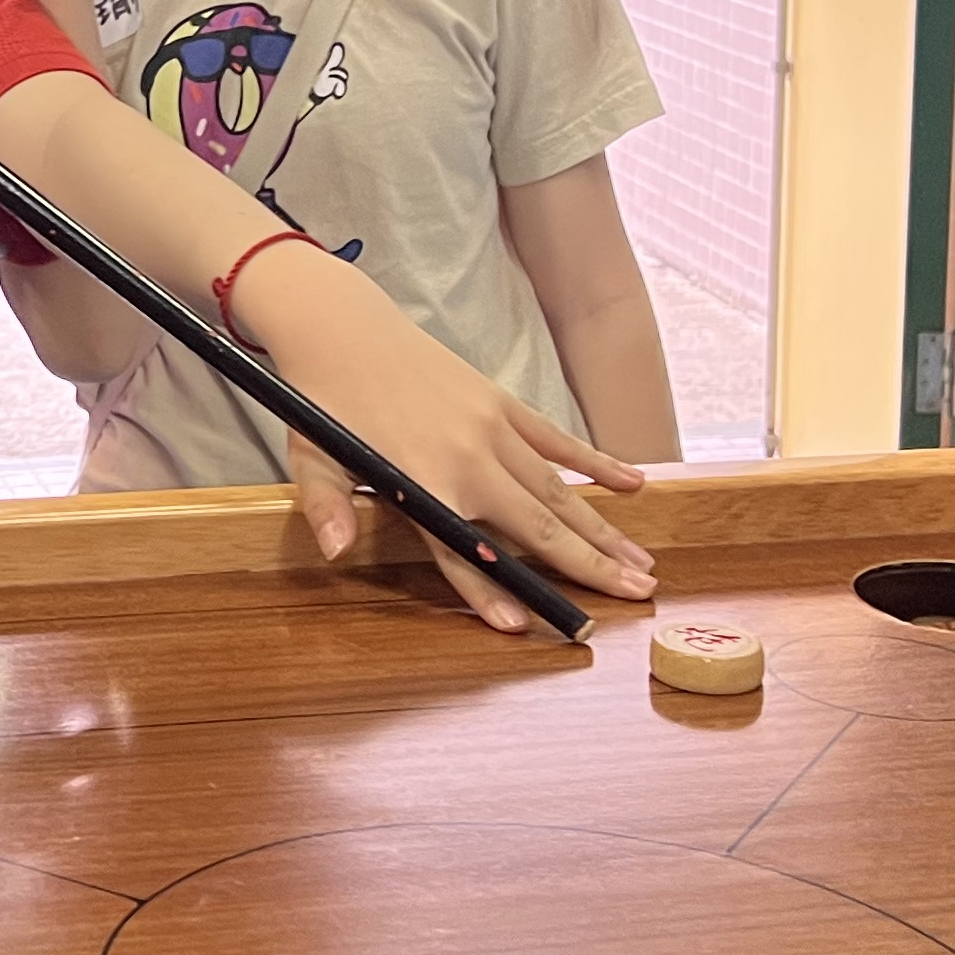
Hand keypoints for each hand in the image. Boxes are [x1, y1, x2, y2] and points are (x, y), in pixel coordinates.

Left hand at [245, 244, 657, 631]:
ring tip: (642, 566)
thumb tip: (334, 551)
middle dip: (590, 566)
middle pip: (538, 526)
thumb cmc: (323, 400)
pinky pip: (558, 440)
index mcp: (424, 481)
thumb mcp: (312, 462)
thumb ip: (328, 509)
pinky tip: (632, 484)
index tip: (528, 627)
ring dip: (602, 530)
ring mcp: (492, 428)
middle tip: (639, 597)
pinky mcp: (501, 402)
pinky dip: (596, 464)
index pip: (466, 554)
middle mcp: (469, 458)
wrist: (343, 327)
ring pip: (558, 490)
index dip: (493, 595)